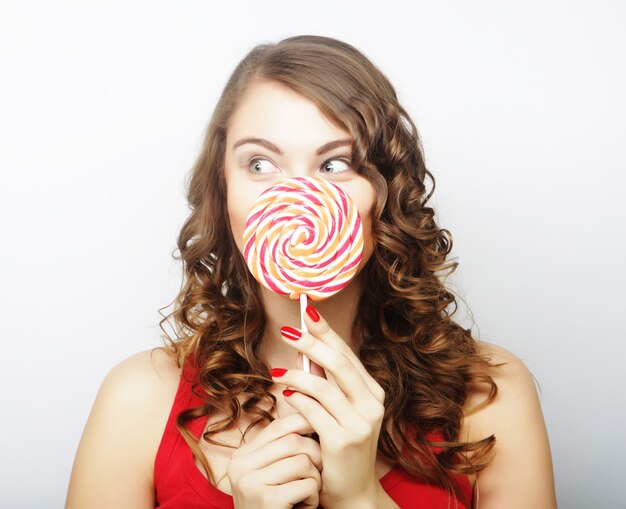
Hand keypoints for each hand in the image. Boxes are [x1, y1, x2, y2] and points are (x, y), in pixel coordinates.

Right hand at [227, 412, 322, 508]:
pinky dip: (314, 497)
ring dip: (315, 478)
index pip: (279, 425)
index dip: (305, 423)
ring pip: (303, 461)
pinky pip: (307, 484)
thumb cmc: (277, 507)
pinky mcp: (267, 500)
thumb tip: (311, 411)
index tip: (322, 430)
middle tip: (320, 470)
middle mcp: (240, 466)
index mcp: (241, 456)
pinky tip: (305, 507)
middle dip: (315, 453)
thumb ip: (282, 448)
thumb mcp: (272, 474)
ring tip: (308, 493)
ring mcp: (251, 483)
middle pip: (294, 440)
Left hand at [271, 305, 386, 508]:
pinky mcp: (342, 440)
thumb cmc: (342, 447)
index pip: (348, 354)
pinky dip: (296, 399)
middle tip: (288, 331)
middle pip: (339, 363)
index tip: (309, 312)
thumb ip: (329, 384)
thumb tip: (305, 350)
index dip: (327, 332)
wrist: (354, 492)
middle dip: (311, 343)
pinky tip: (285, 394)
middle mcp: (372, 404)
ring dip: (296, 374)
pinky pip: (312, 411)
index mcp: (374, 392)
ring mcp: (360, 423)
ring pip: (323, 386)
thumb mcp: (342, 412)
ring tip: (275, 371)